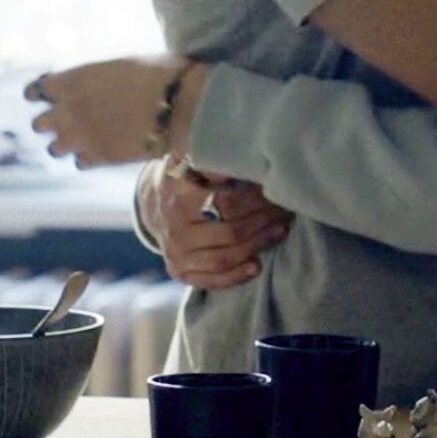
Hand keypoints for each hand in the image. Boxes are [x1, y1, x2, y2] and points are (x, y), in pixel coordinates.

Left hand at [25, 54, 200, 167]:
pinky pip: (79, 163)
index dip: (41, 93)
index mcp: (71, 81)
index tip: (50, 94)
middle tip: (70, 118)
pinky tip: (102, 149)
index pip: (33, 91)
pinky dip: (87, 158)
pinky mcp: (98, 159)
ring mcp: (81, 138)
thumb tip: (94, 82)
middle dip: (51, 122)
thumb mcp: (121, 65)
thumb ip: (96, 78)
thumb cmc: (158, 74)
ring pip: (53, 149)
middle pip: (38, 125)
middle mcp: (67, 111)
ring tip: (85, 138)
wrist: (179, 105)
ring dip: (65, 143)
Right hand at [139, 163, 291, 290]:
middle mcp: (175, 229)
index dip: (254, 200)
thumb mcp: (189, 158)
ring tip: (279, 232)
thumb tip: (230, 166)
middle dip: (262, 222)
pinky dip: (236, 276)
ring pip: (223, 257)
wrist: (151, 203)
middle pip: (229, 232)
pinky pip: (211, 280)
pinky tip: (257, 265)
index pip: (225, 203)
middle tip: (285, 212)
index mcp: (179, 197)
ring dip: (256, 246)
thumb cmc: (182, 176)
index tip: (274, 193)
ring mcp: (176, 253)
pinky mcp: (179, 272)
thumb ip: (208, 158)